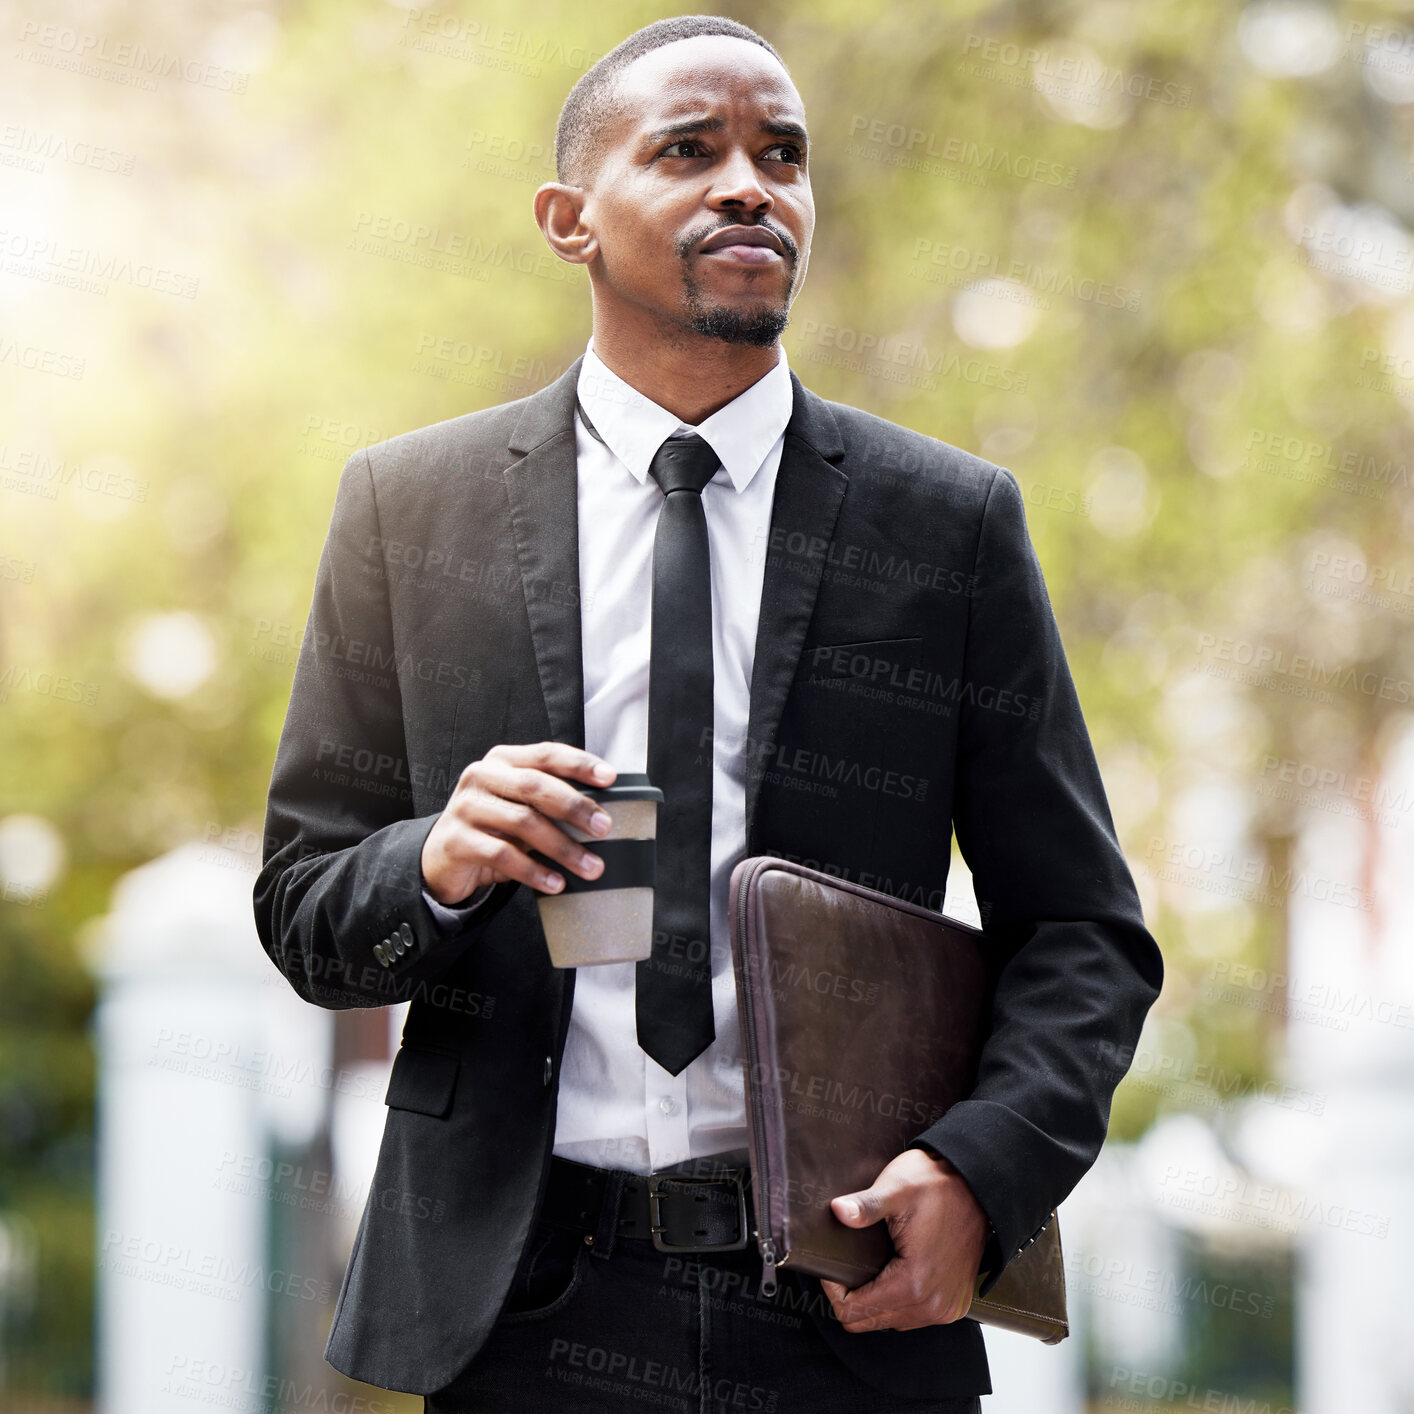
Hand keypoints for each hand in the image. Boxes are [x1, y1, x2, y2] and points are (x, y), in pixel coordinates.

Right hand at [420, 743, 616, 904]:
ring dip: (563, 848)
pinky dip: (535, 872)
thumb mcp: (518, 805)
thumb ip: (548, 800)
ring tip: (591, 867)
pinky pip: (503, 855)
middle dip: (575, 807)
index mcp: (502, 761)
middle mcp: (481, 777)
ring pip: (523, 822)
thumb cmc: (492, 827)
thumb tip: (601, 814)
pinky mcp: (457, 840)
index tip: (609, 778)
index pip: (545, 754)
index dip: (579, 764)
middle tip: (604, 828)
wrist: (441, 857)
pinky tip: (556, 883)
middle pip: (535, 786)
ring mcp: (466, 807)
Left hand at [819, 1148, 989, 1332]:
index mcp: (914, 1283)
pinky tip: (896, 1272)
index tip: (834, 1265)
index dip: (834, 1289)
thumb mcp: (897, 1188)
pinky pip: (913, 1317)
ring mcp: (946, 1308)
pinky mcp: (954, 1305)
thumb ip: (866, 1206)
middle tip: (852, 1262)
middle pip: (869, 1322)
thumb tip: (838, 1211)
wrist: (980, 1187)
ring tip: (875, 1265)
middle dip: (853, 1295)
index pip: (853, 1312)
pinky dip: (898, 1301)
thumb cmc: (937, 1185)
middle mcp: (933, 1305)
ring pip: (891, 1322)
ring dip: (877, 1299)